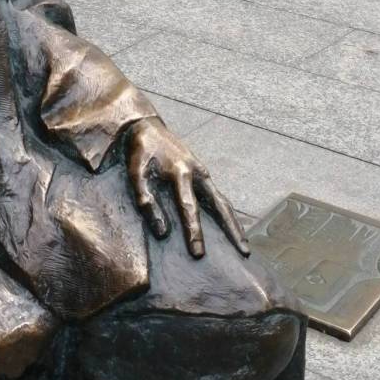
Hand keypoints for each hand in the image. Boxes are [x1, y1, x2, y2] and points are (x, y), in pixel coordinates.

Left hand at [127, 116, 248, 258]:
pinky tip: (229, 228)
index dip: (194, 231)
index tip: (198, 253)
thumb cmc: (141, 151)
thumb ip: (146, 199)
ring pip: (224, 202)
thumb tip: (162, 231)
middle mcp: (198, 173)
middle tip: (244, 253)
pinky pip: (218, 197)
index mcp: (181, 172)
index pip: (189, 207)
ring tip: (244, 246)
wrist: (147, 126)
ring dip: (235, 224)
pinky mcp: (202, 174)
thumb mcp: (136, 172)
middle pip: (221, 205)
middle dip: (232, 230)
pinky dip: (226, 213)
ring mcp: (203, 174)